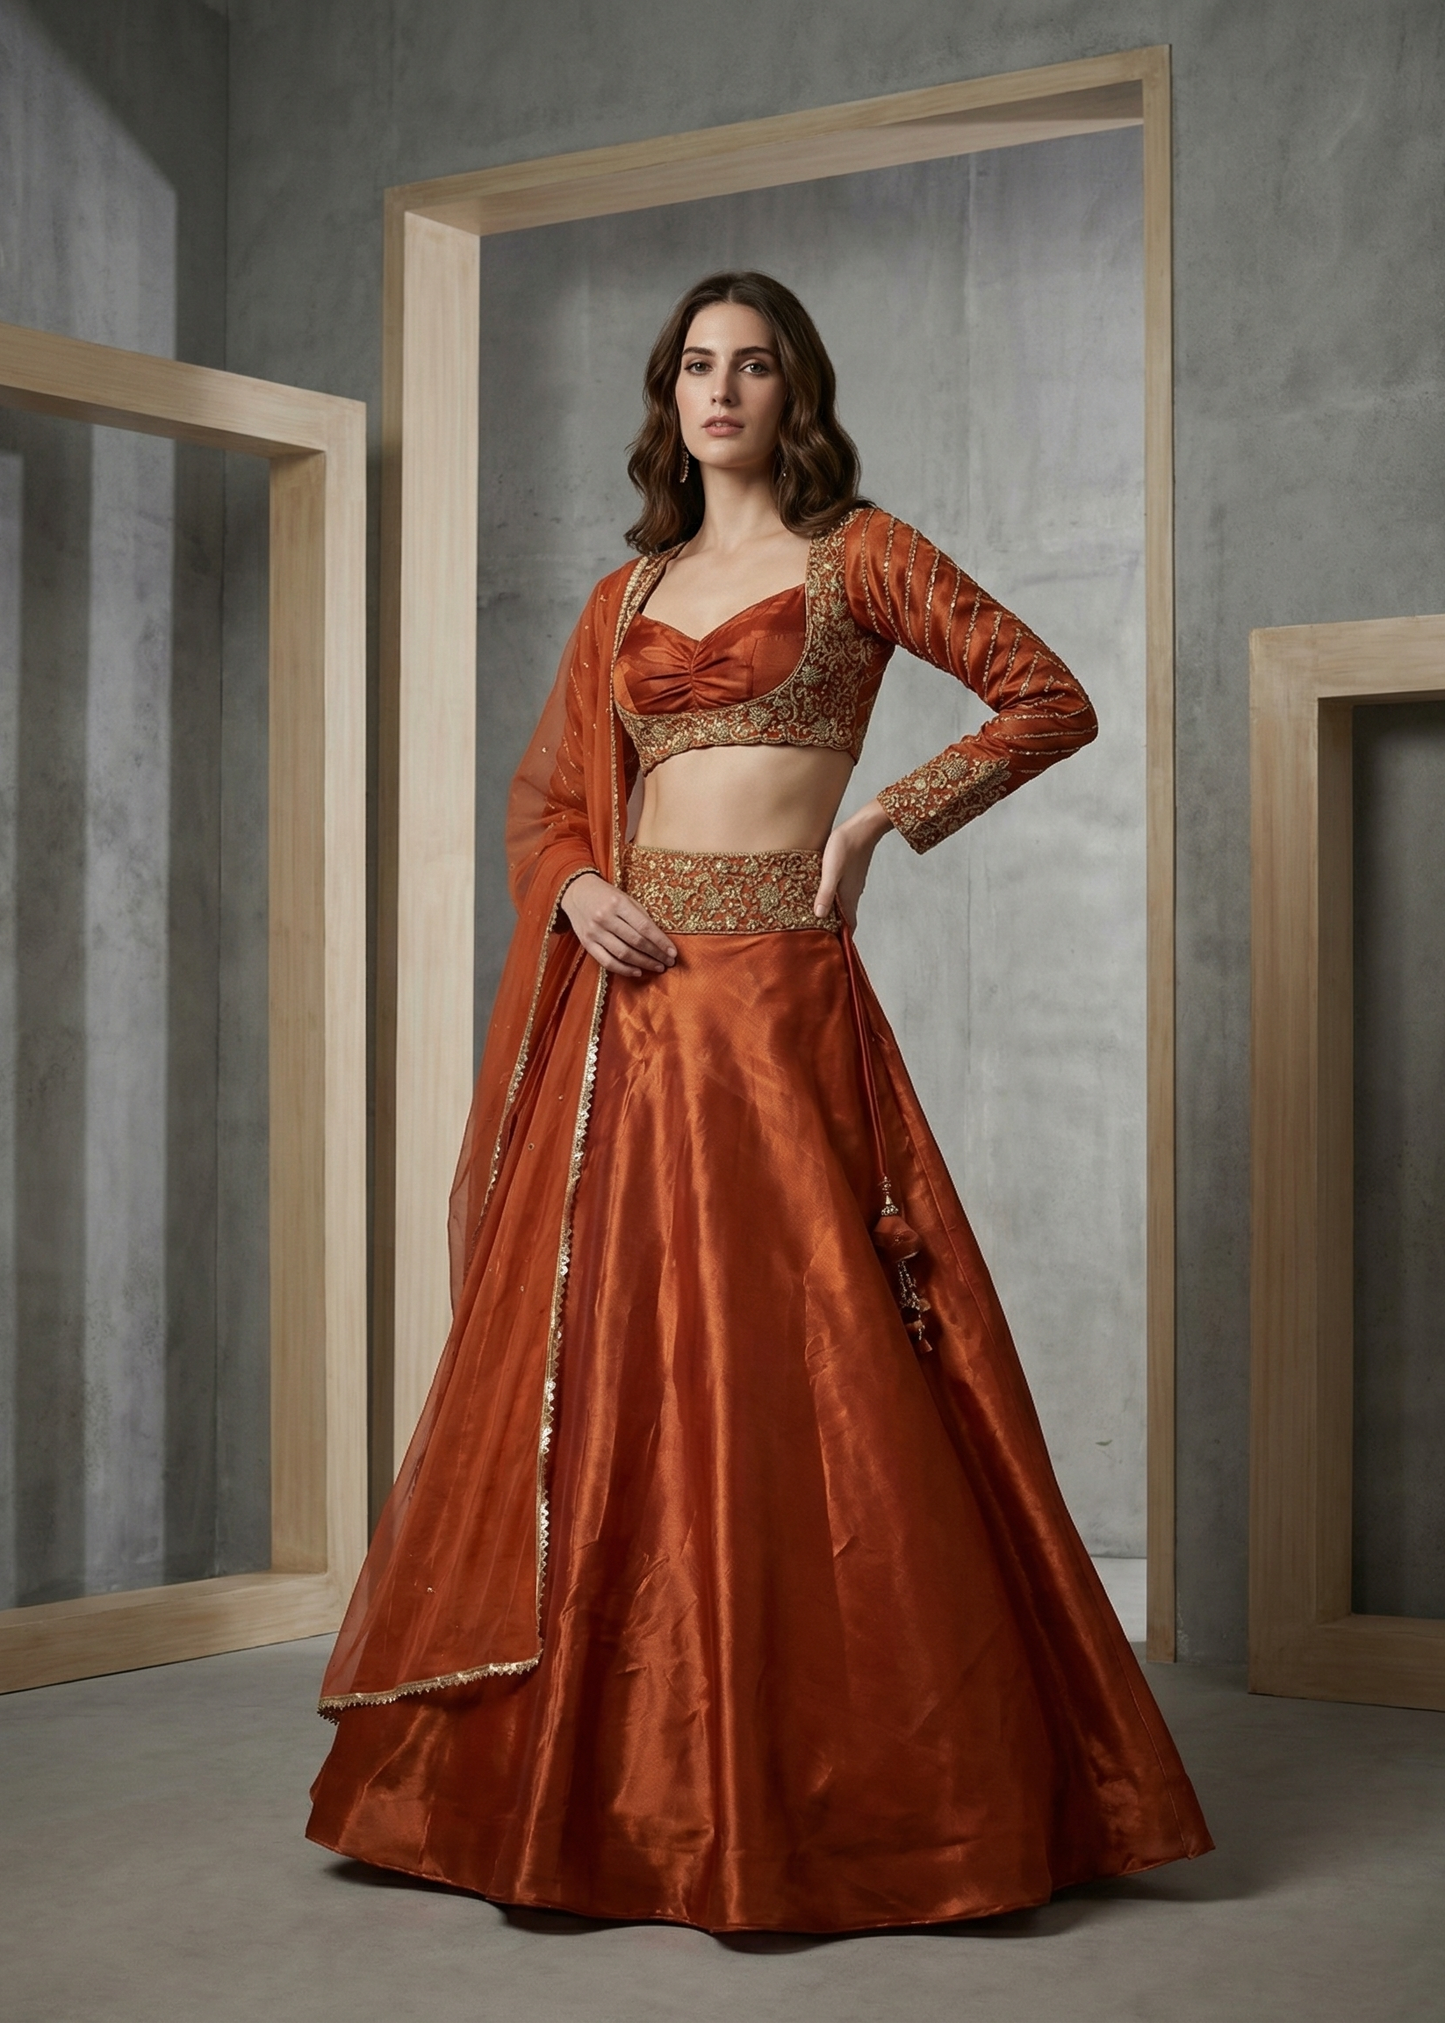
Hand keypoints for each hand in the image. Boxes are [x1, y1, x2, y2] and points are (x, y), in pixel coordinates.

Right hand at [560, 873, 677, 977]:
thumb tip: (660, 939)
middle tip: (669, 962)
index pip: (644, 927)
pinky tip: (638, 971)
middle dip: (656, 954)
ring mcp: (594, 932)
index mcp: (618, 903)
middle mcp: (605, 918)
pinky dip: (624, 969)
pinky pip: (607, 962)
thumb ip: (641, 916)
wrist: (576, 892)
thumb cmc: (606, 895)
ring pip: (623, 954)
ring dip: (644, 963)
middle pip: (636, 942)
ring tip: (658, 967)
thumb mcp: (625, 898)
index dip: (661, 942)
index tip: (673, 952)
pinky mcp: (587, 943)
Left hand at [815, 800, 891, 928]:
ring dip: (834, 914)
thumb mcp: (831, 870)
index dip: (842, 939)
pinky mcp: (851, 874)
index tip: (831, 949)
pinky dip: (835, 900)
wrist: (863, 826)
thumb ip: (825, 893)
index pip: (849, 926)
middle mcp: (853, 893)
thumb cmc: (845, 846)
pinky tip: (824, 895)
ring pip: (844, 905)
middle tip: (819, 937)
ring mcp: (853, 883)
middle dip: (835, 929)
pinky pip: (843, 893)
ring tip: (818, 920)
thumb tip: (819, 916)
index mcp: (848, 896)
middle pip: (846, 918)